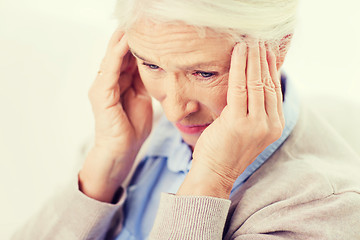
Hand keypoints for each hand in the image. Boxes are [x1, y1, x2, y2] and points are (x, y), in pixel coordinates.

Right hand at [79, 30, 152, 201]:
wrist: (123, 150)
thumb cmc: (132, 128)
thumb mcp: (143, 99)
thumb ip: (144, 82)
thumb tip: (156, 67)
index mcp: (119, 81)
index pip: (126, 55)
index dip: (137, 42)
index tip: (151, 28)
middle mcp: (108, 80)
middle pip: (119, 51)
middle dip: (130, 35)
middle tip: (141, 19)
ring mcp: (102, 86)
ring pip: (112, 55)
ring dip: (123, 39)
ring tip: (133, 22)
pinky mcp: (101, 94)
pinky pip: (110, 68)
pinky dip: (117, 53)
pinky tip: (127, 41)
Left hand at [178, 41, 284, 197]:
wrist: (215, 172)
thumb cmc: (226, 149)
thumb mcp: (246, 128)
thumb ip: (252, 108)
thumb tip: (249, 84)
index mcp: (274, 125)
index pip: (274, 90)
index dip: (270, 68)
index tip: (265, 52)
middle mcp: (269, 124)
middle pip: (267, 83)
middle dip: (262, 59)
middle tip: (258, 41)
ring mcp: (256, 124)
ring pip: (256, 82)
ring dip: (252, 59)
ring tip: (249, 42)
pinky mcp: (238, 122)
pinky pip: (239, 87)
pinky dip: (239, 67)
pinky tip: (239, 53)